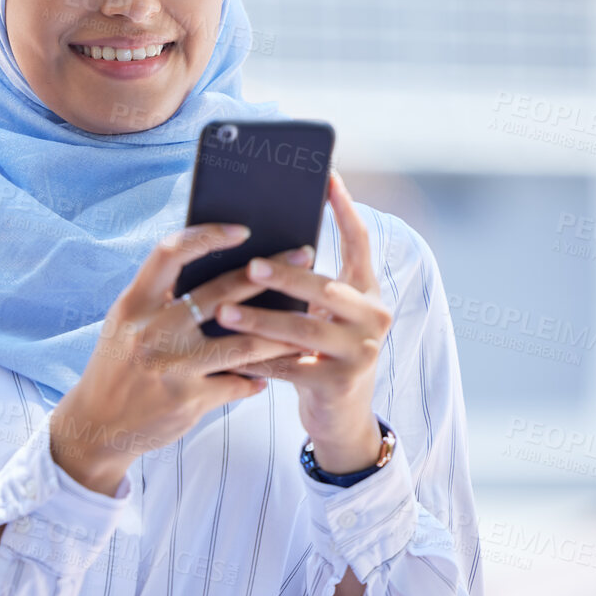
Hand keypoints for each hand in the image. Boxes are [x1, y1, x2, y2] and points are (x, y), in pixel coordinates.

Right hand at [49, 222, 311, 494]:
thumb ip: (161, 299)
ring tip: (305, 326)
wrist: (97, 427)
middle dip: (269, 272)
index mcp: (133, 304)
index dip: (207, 236)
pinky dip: (257, 379)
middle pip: (221, 292)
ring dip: (280, 334)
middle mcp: (151, 331)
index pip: (170, 253)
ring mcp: (172, 367)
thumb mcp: (126, 325)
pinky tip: (268, 375)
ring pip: (243, 343)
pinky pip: (238, 383)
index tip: (242, 230)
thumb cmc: (119, 366)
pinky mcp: (188, 400)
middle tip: (304, 257)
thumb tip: (220, 269)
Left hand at [215, 171, 394, 472]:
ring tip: (223, 311)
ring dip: (259, 320)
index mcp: (367, 292)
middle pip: (326, 288)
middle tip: (250, 265)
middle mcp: (373, 316)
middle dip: (285, 276)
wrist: (343, 420)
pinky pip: (289, 367)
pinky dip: (255, 360)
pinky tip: (226, 354)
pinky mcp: (341, 384)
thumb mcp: (323, 316)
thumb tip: (255, 244)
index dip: (345, 208)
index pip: (359, 242)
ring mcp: (361, 351)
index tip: (326, 176)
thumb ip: (305, 285)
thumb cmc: (320, 354)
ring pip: (303, 330)